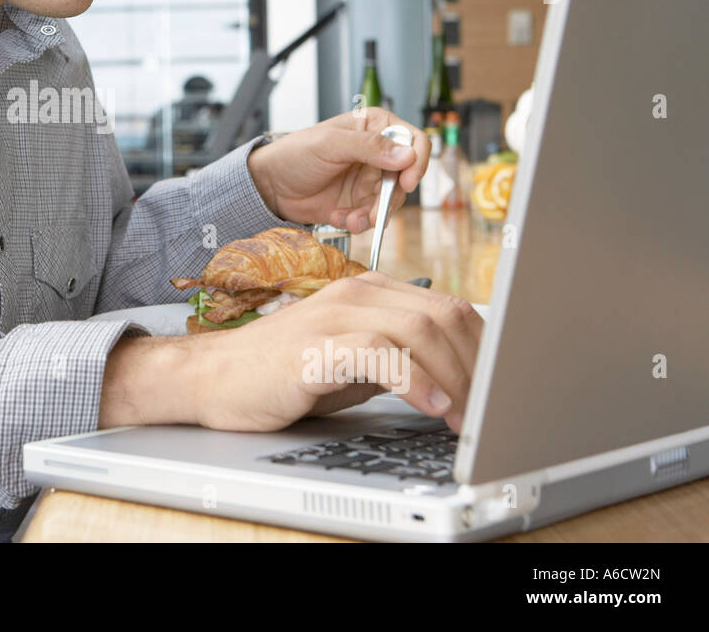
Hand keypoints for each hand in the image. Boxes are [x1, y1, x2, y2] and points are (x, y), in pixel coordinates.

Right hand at [189, 271, 480, 433]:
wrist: (211, 378)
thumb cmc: (278, 373)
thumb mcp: (350, 361)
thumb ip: (397, 358)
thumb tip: (457, 380)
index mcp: (368, 291)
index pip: (449, 307)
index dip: (483, 350)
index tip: (498, 389)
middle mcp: (355, 293)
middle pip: (444, 316)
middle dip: (478, 366)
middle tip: (489, 410)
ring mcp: (334, 315)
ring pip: (420, 330)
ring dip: (455, 378)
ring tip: (465, 417)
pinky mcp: (315, 346)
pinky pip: (380, 353)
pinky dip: (416, 381)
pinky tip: (431, 406)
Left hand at [247, 108, 429, 232]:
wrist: (270, 185)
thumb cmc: (295, 154)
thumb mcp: (330, 144)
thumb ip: (369, 147)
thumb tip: (408, 156)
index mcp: (374, 127)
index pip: (413, 140)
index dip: (416, 161)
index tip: (406, 182)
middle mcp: (377, 153)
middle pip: (406, 177)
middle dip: (390, 198)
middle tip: (373, 212)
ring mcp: (369, 180)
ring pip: (391, 201)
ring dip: (373, 214)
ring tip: (349, 218)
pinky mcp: (359, 203)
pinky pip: (373, 217)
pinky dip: (359, 222)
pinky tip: (338, 218)